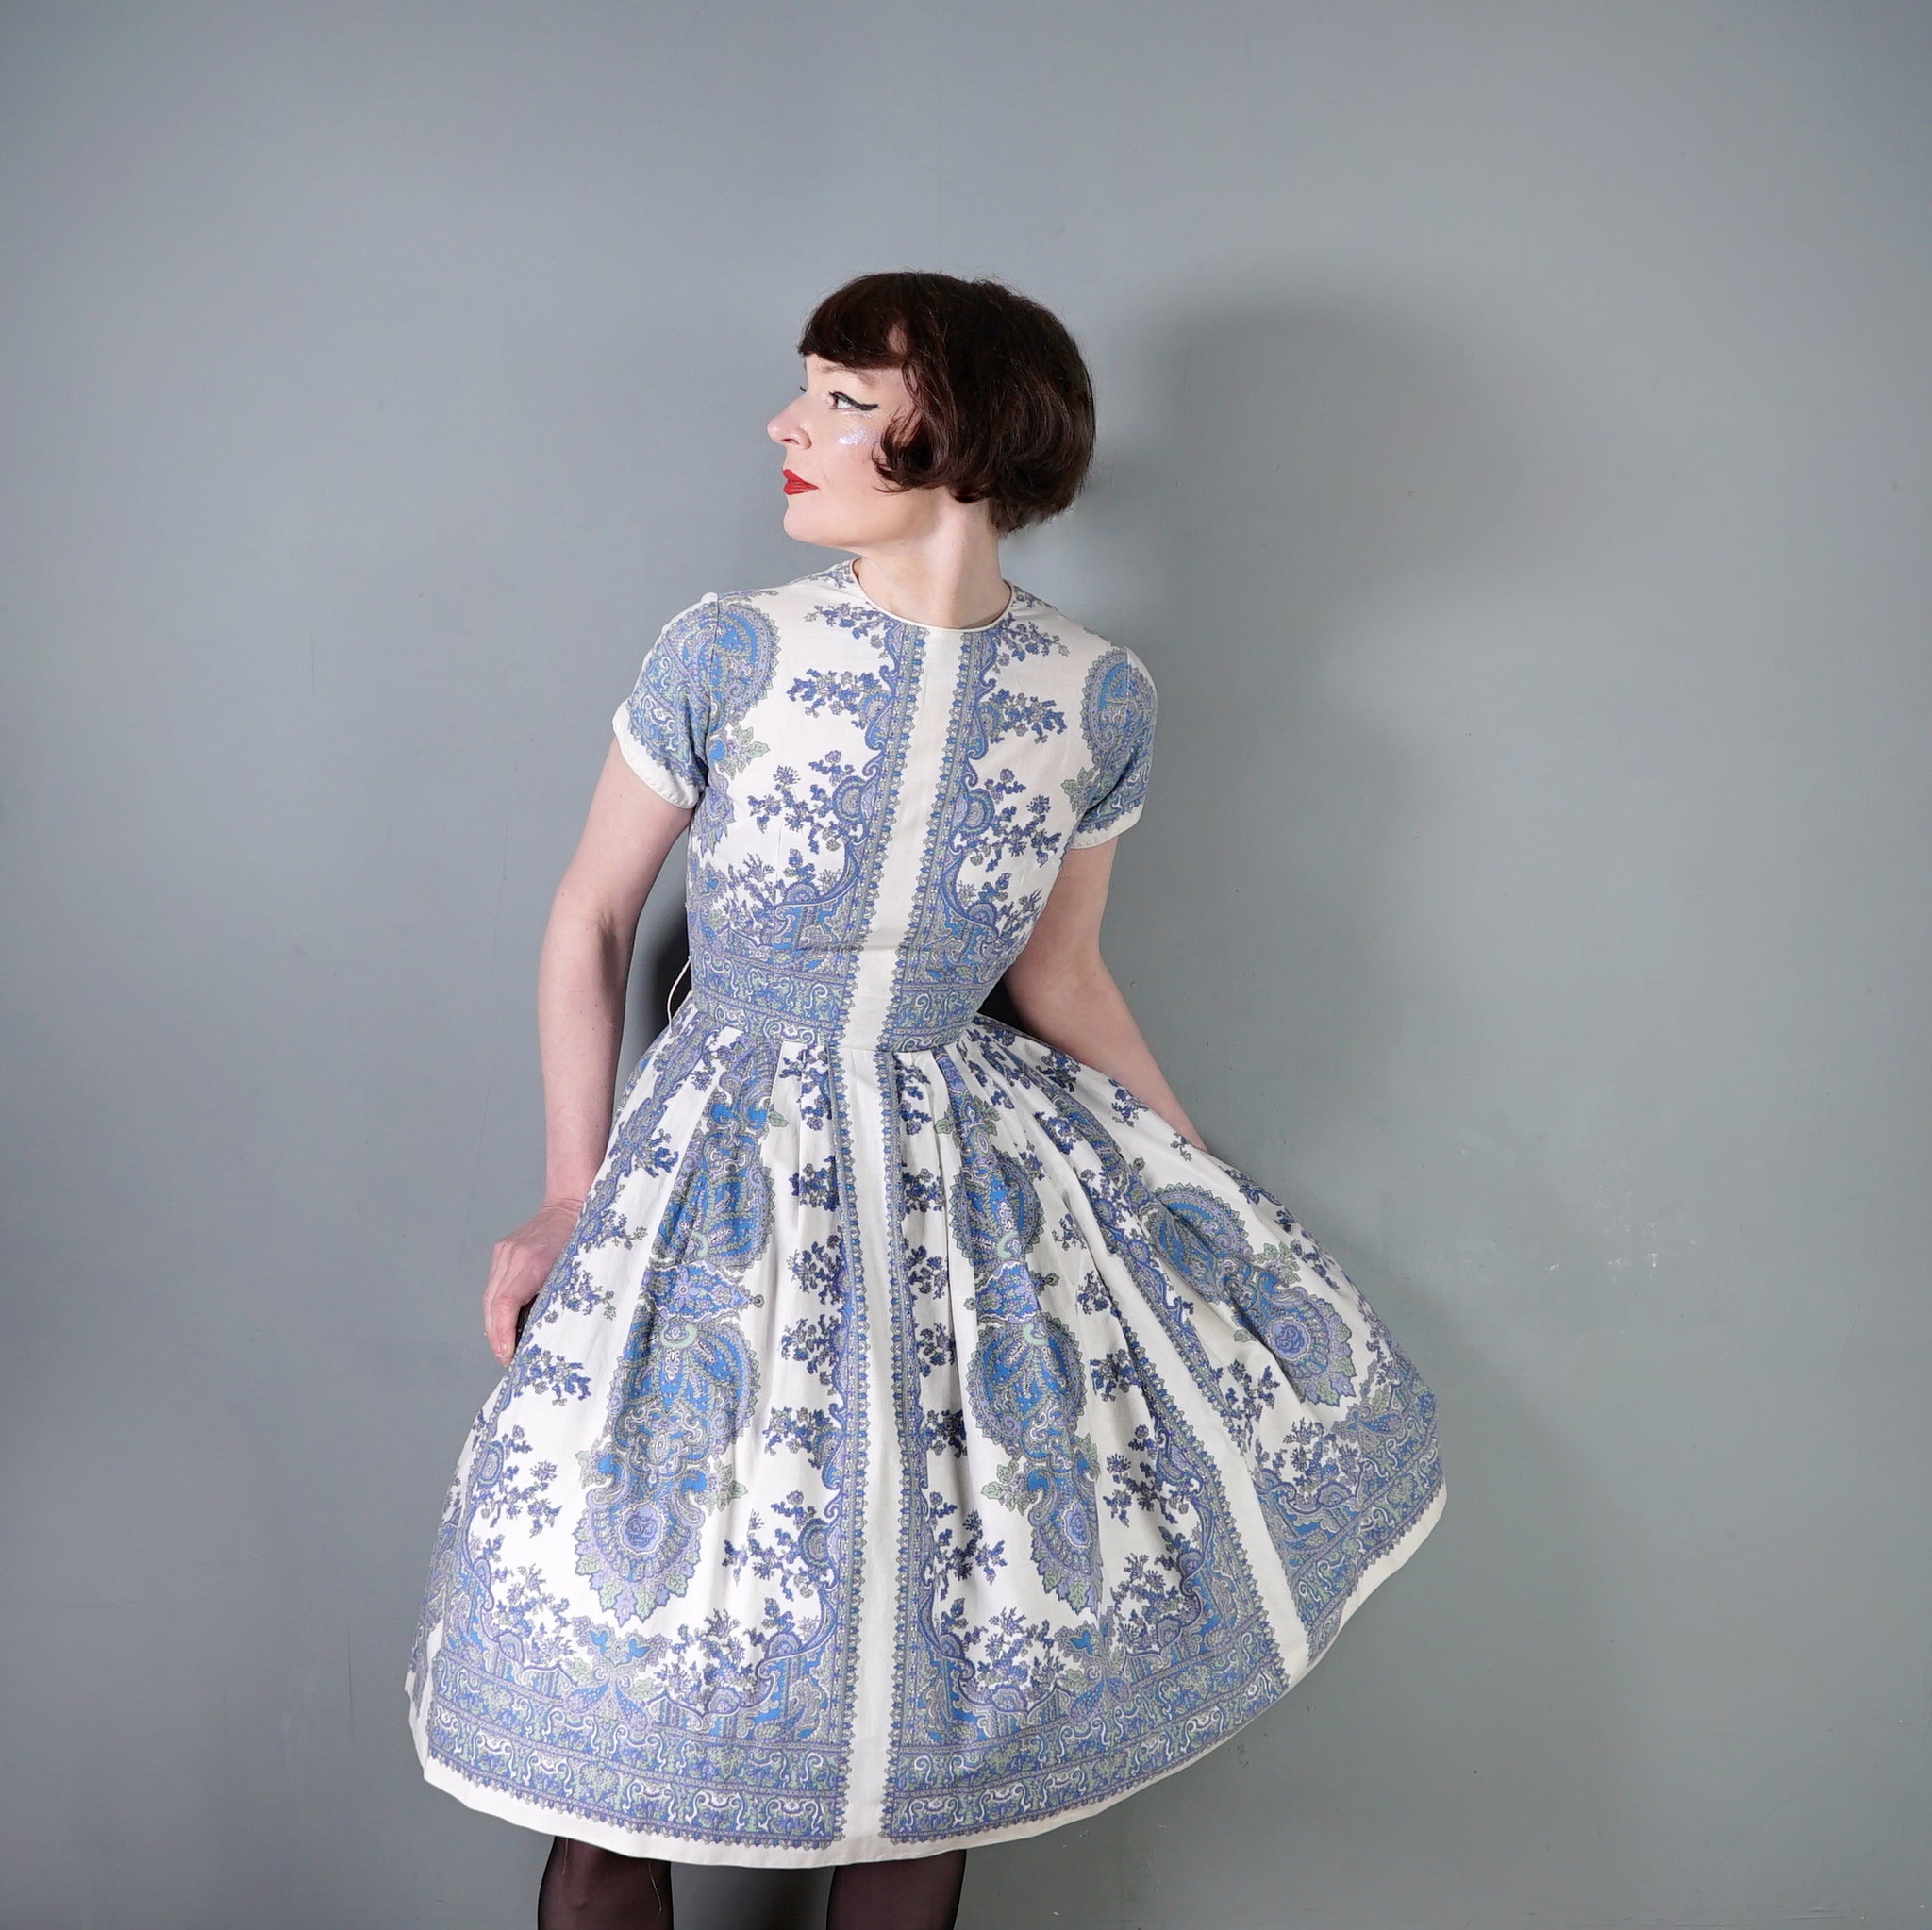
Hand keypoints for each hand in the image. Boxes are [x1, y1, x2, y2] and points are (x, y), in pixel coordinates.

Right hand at [483, 1196, 584, 1365]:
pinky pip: (493, 1284)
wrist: (571, 1203)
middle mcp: (512, 1256)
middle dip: (495, 1335)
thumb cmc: (584, 1239)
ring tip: (503, 1345)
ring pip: (488, 1296)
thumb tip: (548, 1333)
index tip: (507, 1354)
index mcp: (532, 1262)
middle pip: (491, 1305)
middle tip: (505, 1357)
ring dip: (493, 1323)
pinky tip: (503, 1320)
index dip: (502, 1334)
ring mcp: (504, 1252)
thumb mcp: (577, 1272)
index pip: (504, 1304)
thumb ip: (558, 1298)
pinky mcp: (501, 1250)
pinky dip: (495, 1305)